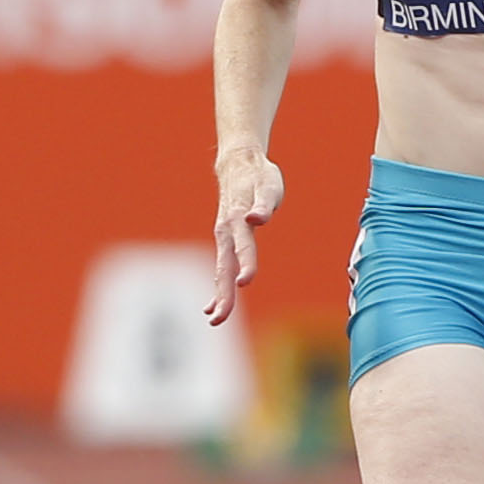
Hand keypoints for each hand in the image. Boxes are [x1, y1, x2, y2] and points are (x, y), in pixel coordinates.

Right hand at [206, 153, 281, 325]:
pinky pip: (221, 267)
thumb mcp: (267, 185)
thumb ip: (262, 204)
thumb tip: (255, 218)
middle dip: (223, 294)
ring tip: (215, 319)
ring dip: (218, 295)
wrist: (239, 164)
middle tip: (218, 319)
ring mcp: (224, 237)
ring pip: (221, 271)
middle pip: (225, 268)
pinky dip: (218, 286)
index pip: (243, 248)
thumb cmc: (259, 176)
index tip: (244, 282)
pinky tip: (215, 304)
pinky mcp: (226, 240)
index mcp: (237, 221)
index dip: (245, 265)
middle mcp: (227, 233)